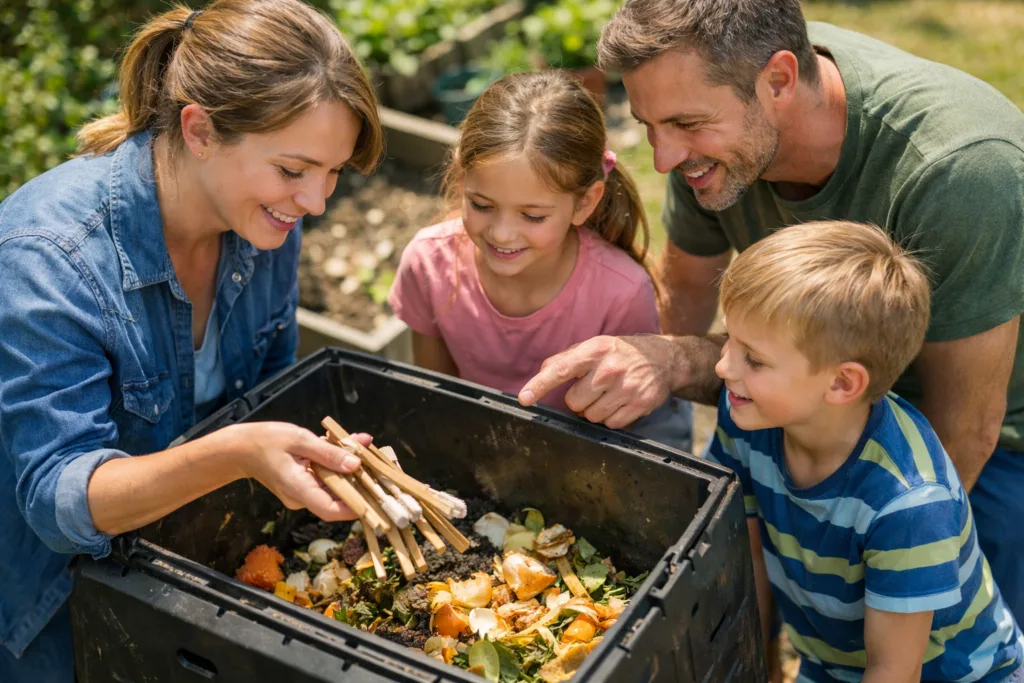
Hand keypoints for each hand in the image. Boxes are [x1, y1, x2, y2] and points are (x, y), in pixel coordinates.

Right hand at [230, 422, 370, 520]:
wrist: (240, 448)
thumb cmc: (266, 441)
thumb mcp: (300, 440)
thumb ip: (329, 452)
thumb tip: (356, 464)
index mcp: (300, 490)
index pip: (332, 510)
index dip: (356, 507)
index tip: (376, 496)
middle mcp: (303, 497)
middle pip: (337, 497)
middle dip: (359, 480)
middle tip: (376, 462)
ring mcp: (303, 492)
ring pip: (333, 484)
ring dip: (350, 467)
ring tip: (362, 445)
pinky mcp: (303, 484)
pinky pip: (325, 477)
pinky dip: (337, 462)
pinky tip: (348, 443)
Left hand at [519, 335, 678, 428]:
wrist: (665, 359)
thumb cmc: (621, 353)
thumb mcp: (595, 346)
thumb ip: (566, 358)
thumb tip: (543, 371)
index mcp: (595, 349)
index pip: (561, 369)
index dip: (539, 384)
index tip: (524, 398)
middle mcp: (610, 369)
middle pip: (574, 402)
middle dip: (580, 398)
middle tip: (594, 387)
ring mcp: (627, 388)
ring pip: (590, 416)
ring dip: (595, 409)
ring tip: (609, 393)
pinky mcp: (639, 404)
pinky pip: (610, 424)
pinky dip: (612, 416)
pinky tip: (621, 401)